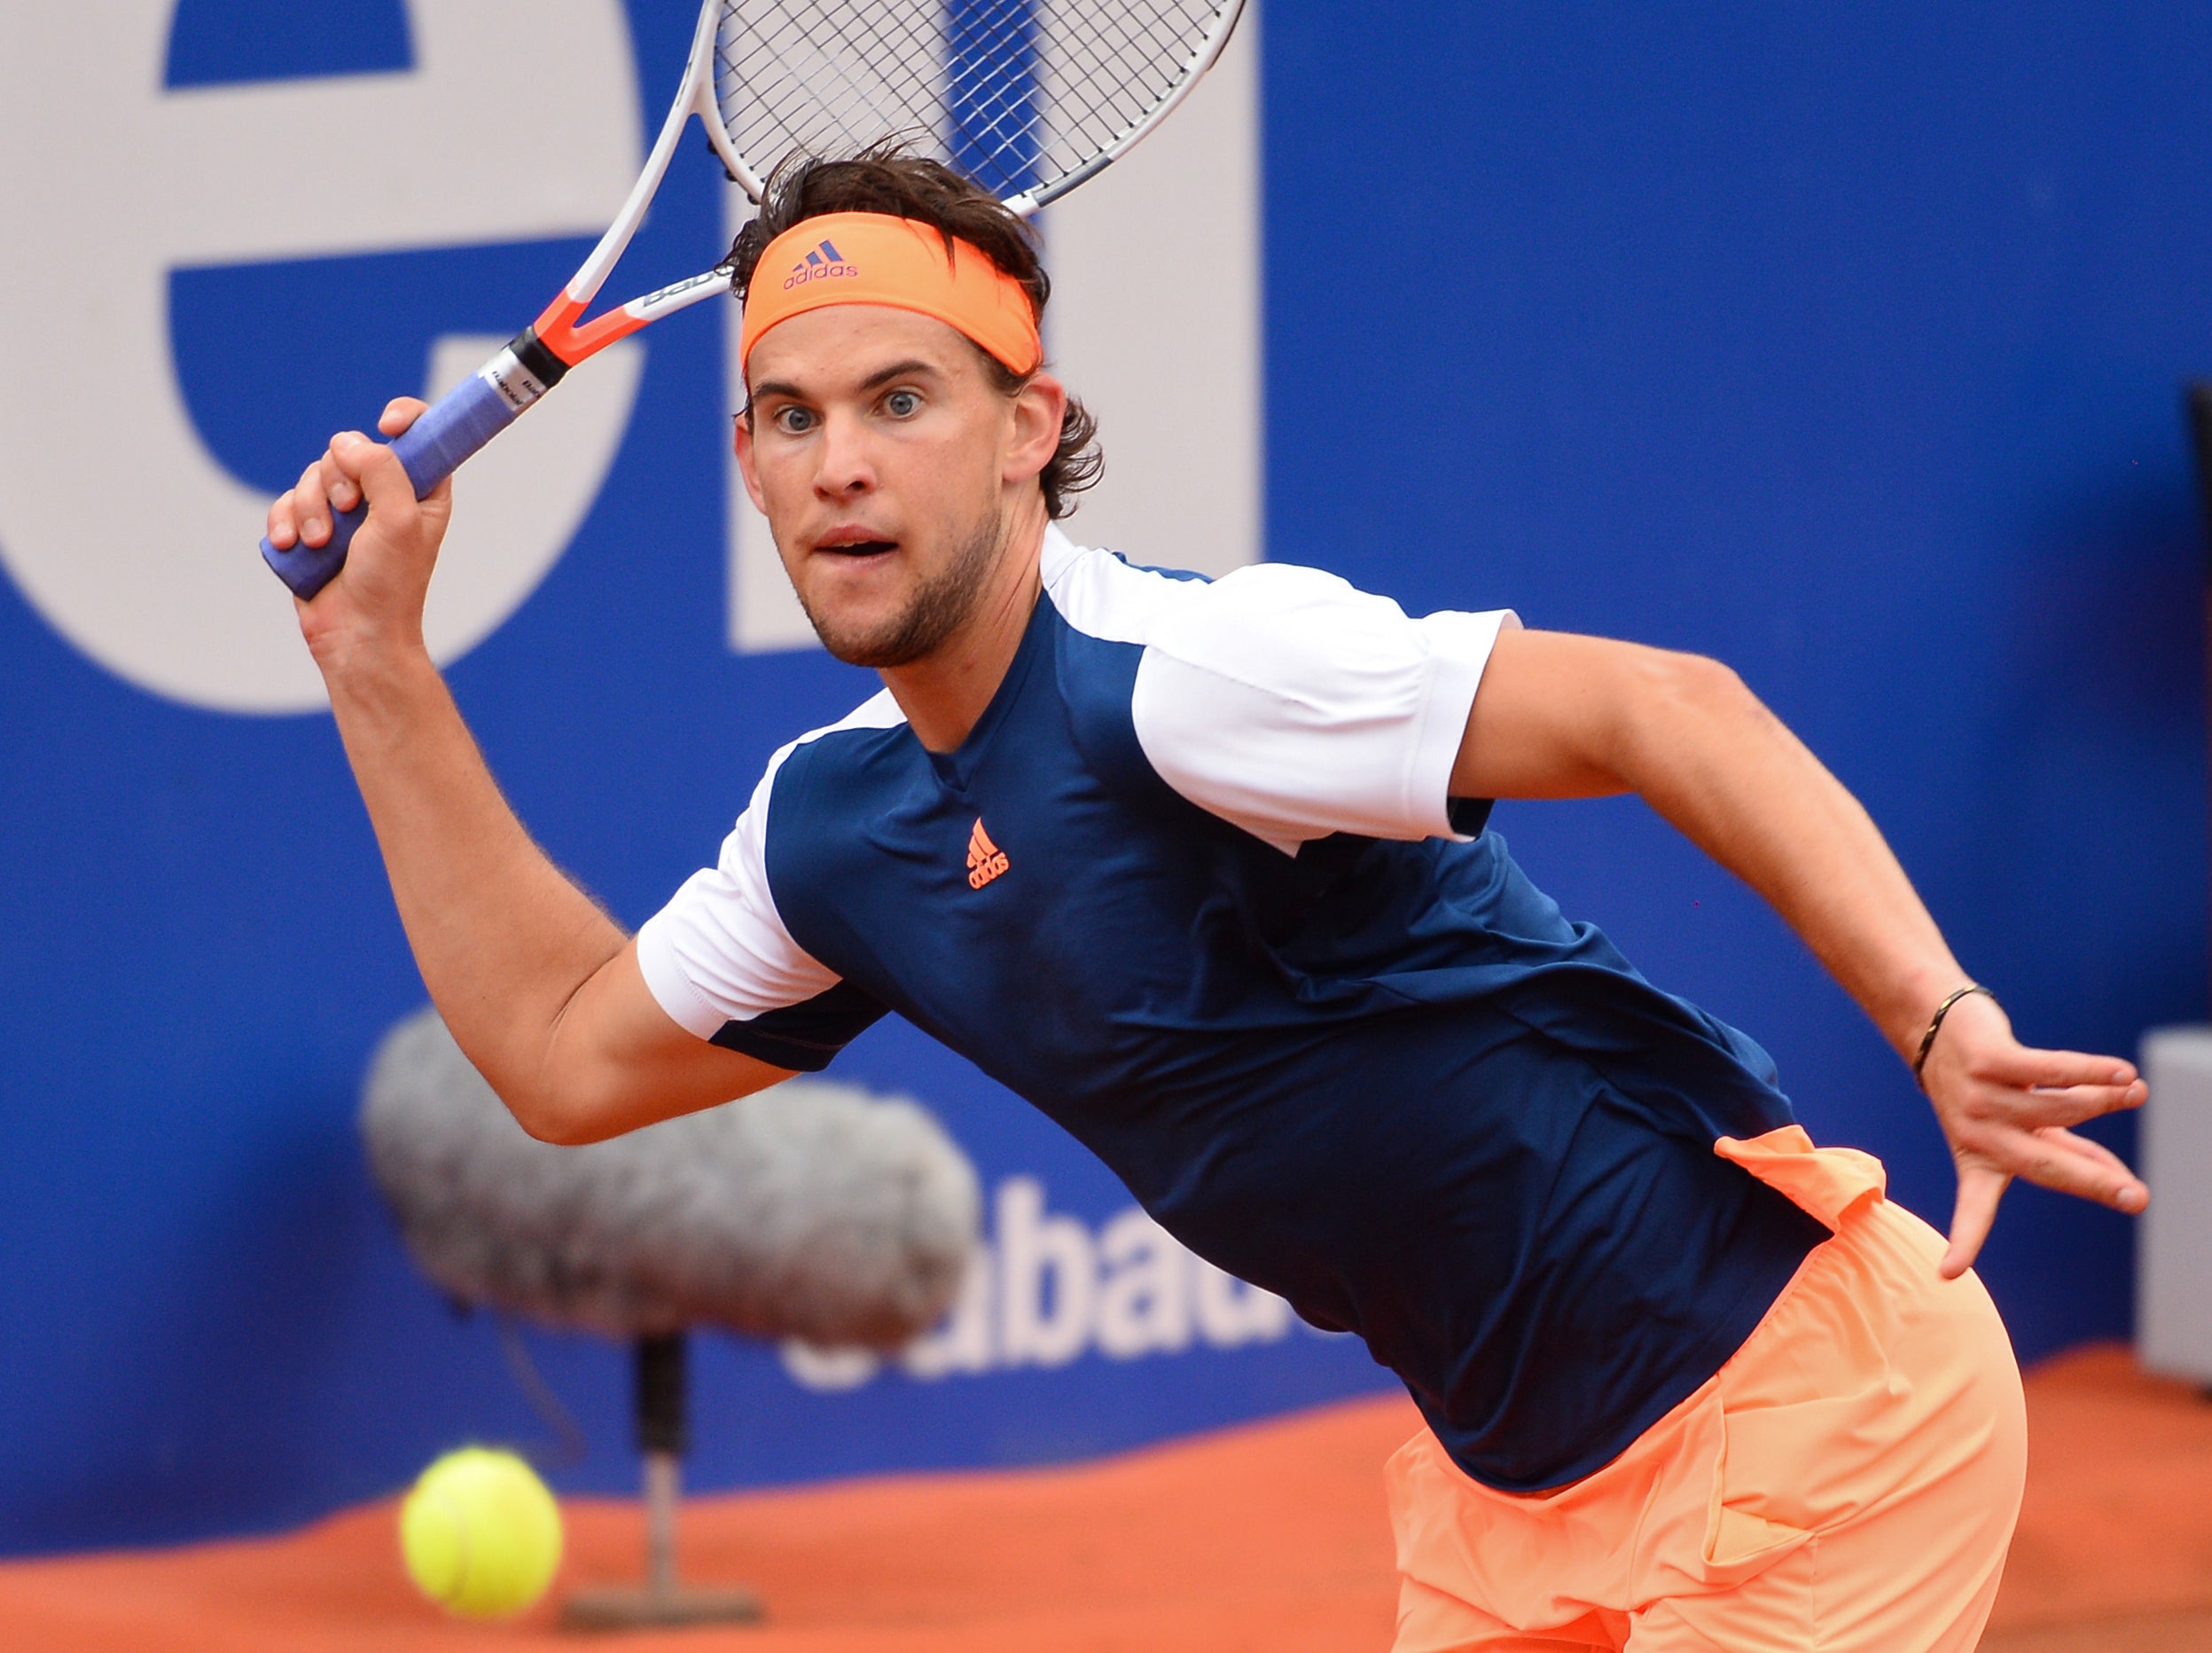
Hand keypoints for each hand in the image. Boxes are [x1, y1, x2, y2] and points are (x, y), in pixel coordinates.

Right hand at [265, 398, 451, 669]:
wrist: (356, 637)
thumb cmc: (390, 585)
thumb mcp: (399, 521)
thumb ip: (381, 470)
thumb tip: (346, 443)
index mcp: (422, 490)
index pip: (418, 434)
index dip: (404, 419)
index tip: (387, 424)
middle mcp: (385, 495)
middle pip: (349, 449)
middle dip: (338, 479)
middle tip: (348, 511)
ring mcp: (346, 512)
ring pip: (313, 475)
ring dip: (310, 507)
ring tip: (319, 543)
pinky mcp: (312, 529)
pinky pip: (287, 502)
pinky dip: (285, 521)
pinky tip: (290, 545)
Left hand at [1918, 989, 2146, 1278]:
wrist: (1933, 1027)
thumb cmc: (1985, 1088)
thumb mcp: (2019, 1129)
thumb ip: (2066, 1153)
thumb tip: (2122, 1185)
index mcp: (1978, 1162)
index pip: (1974, 1209)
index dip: (1965, 1241)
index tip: (1948, 1274)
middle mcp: (1977, 1134)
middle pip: (2044, 1165)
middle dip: (2094, 1182)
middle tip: (2137, 1199)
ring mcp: (1980, 1097)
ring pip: (2058, 1107)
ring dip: (2103, 1099)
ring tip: (2136, 1092)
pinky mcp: (1989, 1060)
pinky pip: (2050, 1069)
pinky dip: (2090, 1071)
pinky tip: (2121, 1074)